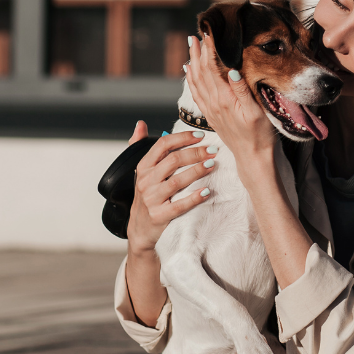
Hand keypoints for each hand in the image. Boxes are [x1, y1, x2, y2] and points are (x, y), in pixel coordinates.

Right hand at [124, 122, 218, 253]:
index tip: (201, 136)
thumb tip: (141, 124)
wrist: (140, 229)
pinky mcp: (159, 216)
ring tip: (213, 164)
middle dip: (196, 153)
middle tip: (213, 151)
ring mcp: (152, 199)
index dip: (182, 138)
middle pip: (173, 161)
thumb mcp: (141, 172)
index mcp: (143, 167)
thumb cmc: (146, 196)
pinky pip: (179, 205)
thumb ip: (140, 146)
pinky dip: (194, 197)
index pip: (162, 145)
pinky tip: (207, 191)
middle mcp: (146, 181)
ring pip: (177, 181)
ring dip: (197, 171)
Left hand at [185, 34, 276, 165]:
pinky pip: (196, 93)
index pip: (212, 68)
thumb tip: (231, 69)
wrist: (252, 157)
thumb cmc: (259, 135)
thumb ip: (243, 90)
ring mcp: (210, 109)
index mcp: (224, 99)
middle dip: (197, 52)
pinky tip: (189, 71)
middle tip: (196, 34)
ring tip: (190, 46)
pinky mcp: (211, 115)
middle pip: (200, 72)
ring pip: (196, 81)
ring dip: (192, 62)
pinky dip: (191, 79)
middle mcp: (213, 103)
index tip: (208, 33)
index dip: (209, 49)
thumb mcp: (256, 111)